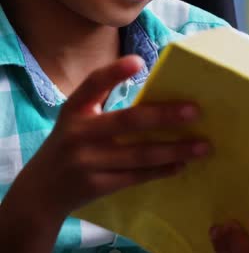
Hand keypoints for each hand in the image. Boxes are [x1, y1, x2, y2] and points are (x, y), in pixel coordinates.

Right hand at [9, 55, 209, 219]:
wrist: (41, 192)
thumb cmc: (71, 146)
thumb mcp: (76, 120)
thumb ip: (103, 104)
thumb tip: (157, 93)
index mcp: (74, 110)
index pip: (92, 85)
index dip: (114, 72)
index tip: (139, 61)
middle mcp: (78, 134)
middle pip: (127, 121)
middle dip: (164, 116)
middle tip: (196, 111)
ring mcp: (87, 162)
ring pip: (140, 154)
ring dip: (175, 150)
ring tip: (203, 146)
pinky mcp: (97, 185)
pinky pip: (137, 177)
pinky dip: (162, 171)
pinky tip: (182, 165)